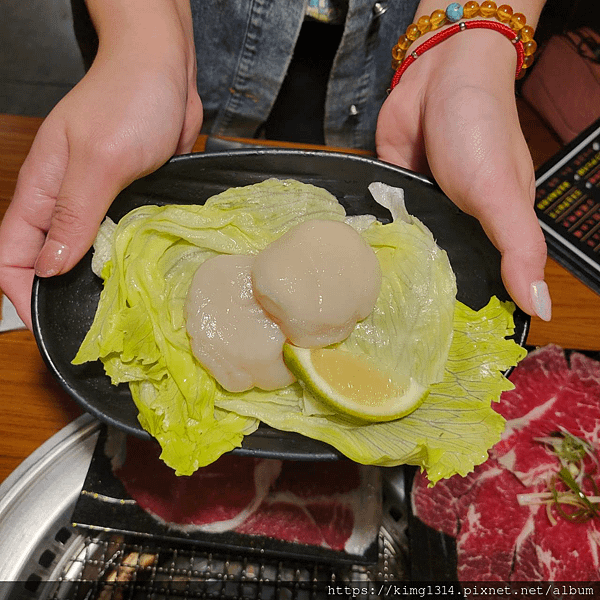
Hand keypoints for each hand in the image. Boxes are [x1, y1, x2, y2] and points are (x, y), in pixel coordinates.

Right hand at [0, 1, 201, 329]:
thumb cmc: (129, 102)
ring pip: (83, 252)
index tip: (42, 321)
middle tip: (88, 325)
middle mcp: (64, 201)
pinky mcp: (127, 198)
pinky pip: (119, 238)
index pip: (11, 251)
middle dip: (57, 293)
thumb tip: (48, 267)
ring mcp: (97, 200)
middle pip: (45, 258)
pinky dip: (123, 259)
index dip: (18, 289)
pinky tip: (141, 277)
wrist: (165, 71)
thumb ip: (72, 215)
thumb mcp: (98, 162)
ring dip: (94, 280)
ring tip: (116, 311)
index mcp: (42, 190)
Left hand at [376, 29, 549, 320]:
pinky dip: (369, 247)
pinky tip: (351, 274)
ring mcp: (418, 218)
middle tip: (392, 345)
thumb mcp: (503, 194)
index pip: (483, 290)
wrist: (437, 78)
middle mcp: (454, 232)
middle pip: (437, 280)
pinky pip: (378, 232)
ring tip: (364, 317)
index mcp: (490, 235)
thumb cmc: (480, 131)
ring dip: (388, 280)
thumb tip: (540, 307)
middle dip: (417, 306)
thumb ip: (519, 248)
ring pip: (403, 259)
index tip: (443, 356)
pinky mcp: (390, 201)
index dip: (467, 320)